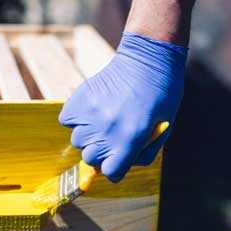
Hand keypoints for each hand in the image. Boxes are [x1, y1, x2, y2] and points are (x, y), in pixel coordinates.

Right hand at [58, 32, 186, 181]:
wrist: (148, 58)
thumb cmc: (162, 95)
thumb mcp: (164, 128)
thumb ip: (144, 153)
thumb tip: (122, 167)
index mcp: (130, 139)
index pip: (111, 172)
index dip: (116, 168)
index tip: (119, 160)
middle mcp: (107, 129)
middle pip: (91, 159)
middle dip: (102, 153)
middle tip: (113, 138)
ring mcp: (90, 114)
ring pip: (78, 141)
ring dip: (89, 136)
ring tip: (103, 120)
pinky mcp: (79, 99)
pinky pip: (66, 120)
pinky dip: (76, 118)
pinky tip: (92, 110)